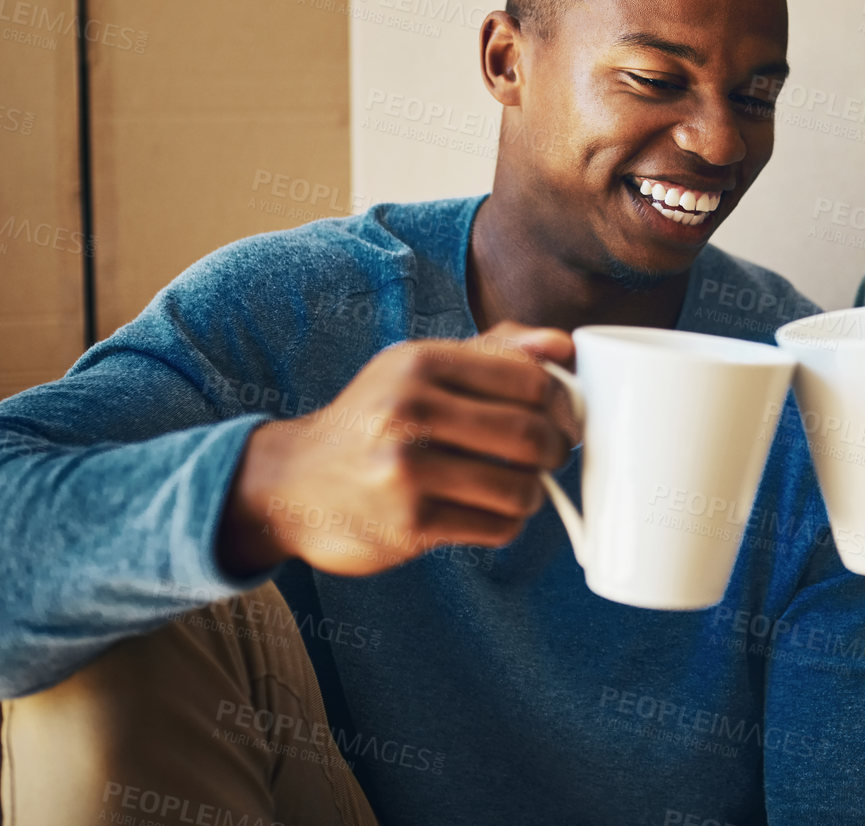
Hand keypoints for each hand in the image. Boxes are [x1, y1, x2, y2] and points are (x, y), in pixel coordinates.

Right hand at [218, 322, 579, 576]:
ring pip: (519, 487)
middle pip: (529, 434)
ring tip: (520, 485)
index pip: (528, 379)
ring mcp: (405, 471)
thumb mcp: (421, 368)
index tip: (566, 416)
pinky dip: (507, 522)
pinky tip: (488, 510)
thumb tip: (564, 345)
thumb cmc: (374, 419)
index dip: (564, 402)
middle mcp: (408, 411)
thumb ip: (496, 351)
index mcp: (419, 362)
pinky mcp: (407, 526)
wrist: (290, 483)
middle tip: (554, 455)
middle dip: (556, 449)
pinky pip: (496, 527)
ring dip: (534, 492)